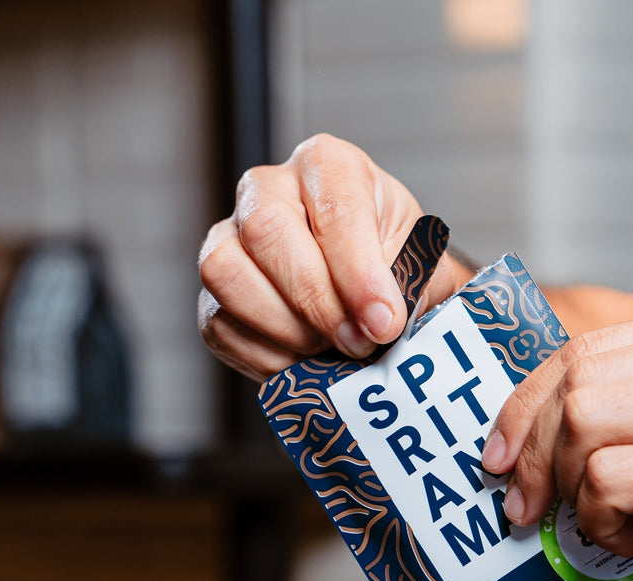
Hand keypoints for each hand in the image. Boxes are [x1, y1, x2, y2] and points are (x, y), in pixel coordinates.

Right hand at [197, 134, 469, 379]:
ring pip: (227, 273)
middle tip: (359, 345)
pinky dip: (267, 355)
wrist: (375, 294)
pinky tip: (305, 361)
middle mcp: (269, 188)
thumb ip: (407, 288)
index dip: (359, 273)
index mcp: (329, 166)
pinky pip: (221, 323)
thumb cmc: (395, 267)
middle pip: (267, 232)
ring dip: (286, 328)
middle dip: (318, 302)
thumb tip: (381, 324)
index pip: (334, 208)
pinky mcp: (213, 291)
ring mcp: (230, 237)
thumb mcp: (419, 264)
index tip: (385, 322)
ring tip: (330, 350)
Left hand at [481, 303, 632, 580]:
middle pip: (575, 383)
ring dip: (564, 485)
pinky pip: (609, 480)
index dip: (526, 403)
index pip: (585, 349)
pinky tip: (627, 542)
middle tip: (523, 502)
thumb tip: (536, 433)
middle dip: (529, 449)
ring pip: (583, 423)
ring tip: (593, 521)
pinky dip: (598, 519)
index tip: (502, 449)